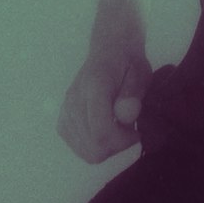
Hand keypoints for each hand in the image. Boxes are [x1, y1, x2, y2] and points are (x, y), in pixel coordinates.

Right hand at [57, 44, 152, 163]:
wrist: (109, 50)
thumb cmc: (127, 62)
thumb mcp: (140, 71)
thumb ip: (133, 93)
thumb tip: (126, 116)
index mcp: (94, 86)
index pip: (101, 132)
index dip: (122, 141)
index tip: (136, 132)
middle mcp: (74, 100)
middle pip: (92, 148)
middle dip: (116, 147)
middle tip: (129, 130)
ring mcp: (66, 110)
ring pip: (85, 152)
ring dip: (106, 147)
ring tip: (118, 127)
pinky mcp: (63, 119)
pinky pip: (77, 147)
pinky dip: (94, 145)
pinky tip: (105, 129)